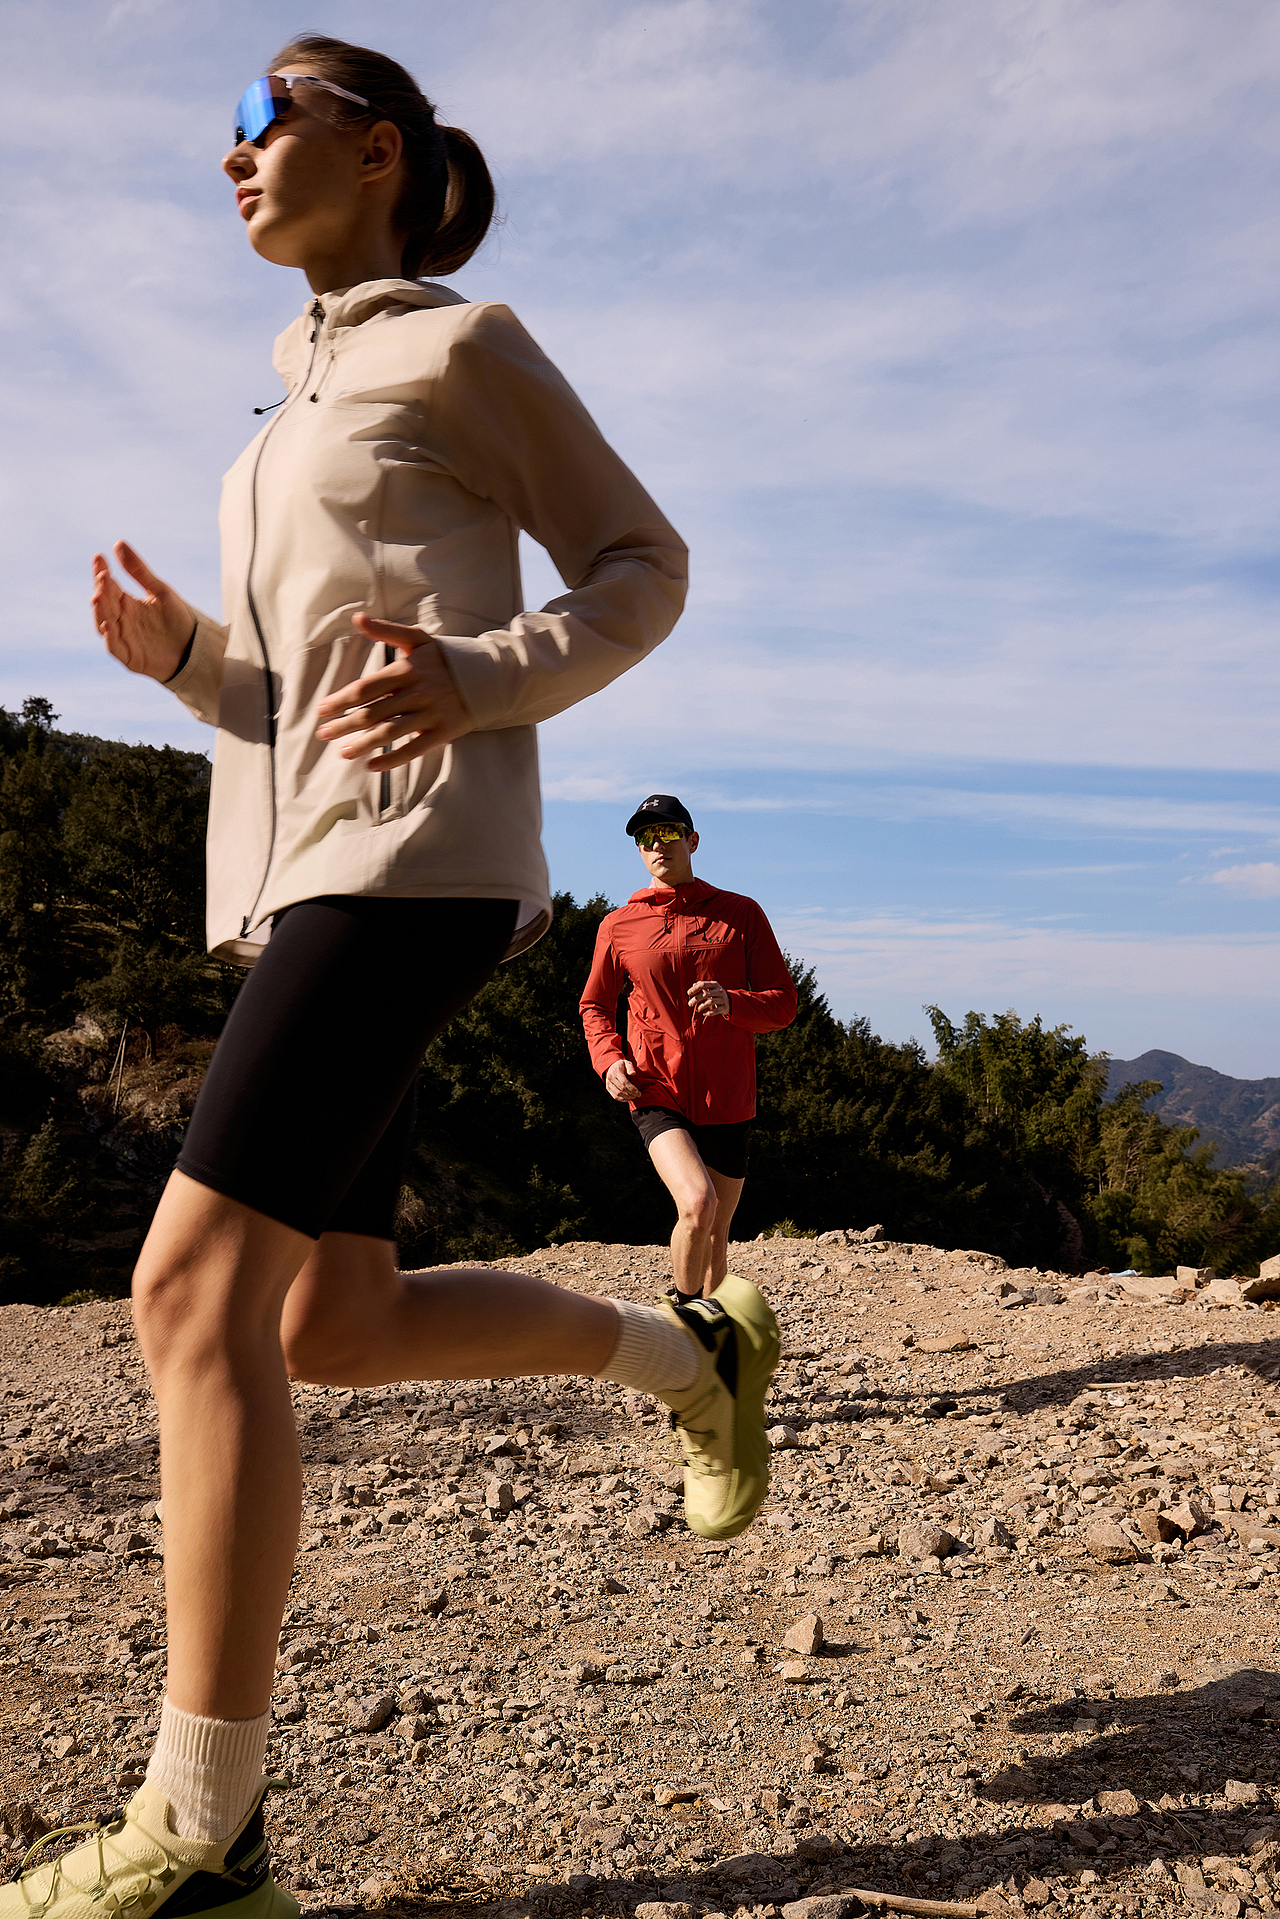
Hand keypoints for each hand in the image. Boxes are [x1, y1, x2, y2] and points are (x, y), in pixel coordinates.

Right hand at [92, 542, 193, 681]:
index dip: (101, 573)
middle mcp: (121, 620)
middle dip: (102, 591)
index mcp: (126, 603)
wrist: (197, 648)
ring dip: (101, 612)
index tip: (99, 557)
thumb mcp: (160, 590)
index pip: (108, 586)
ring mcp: (123, 638)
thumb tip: (118, 543)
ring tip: (98, 597)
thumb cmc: (177, 619)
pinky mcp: (130, 657)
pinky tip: (108, 624)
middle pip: (105, 604)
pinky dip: (110, 637)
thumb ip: (139, 571)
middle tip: (103, 577)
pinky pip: (115, 647)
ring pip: (104, 624)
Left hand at [315, 613, 471, 770]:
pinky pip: (414, 749)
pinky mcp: (444, 731)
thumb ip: (387, 630)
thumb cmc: (445, 658)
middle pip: (373, 712)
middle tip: (322, 734)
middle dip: (345, 725)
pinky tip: (372, 766)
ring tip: (342, 753)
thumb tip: (357, 618)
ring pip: (390, 732)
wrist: (489, 676)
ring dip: (363, 744)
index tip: (322, 710)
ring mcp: (432, 713)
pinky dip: (392, 759)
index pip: (367, 688)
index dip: (342, 700)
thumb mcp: (418, 639)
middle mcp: (418, 692)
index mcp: (408, 669)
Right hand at [605, 1057, 642, 1101]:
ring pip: (618, 1094)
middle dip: (631, 1094)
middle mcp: (610, 1078)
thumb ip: (630, 1067)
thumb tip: (633, 1073)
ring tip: (634, 1097)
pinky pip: (615, 1096)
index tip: (639, 1092)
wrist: (612, 1066)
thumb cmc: (622, 1065)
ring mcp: (608, 1084)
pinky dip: (622, 1099)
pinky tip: (628, 1099)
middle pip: (622, 1089)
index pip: (624, 1083)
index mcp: (616, 1072)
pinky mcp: (608, 1088)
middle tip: (638, 1095)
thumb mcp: (627, 1063)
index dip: (632, 1089)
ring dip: (627, 1097)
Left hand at [688, 979, 729, 1019]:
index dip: (695, 989)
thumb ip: (702, 986)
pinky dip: (709, 1013)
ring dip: (701, 1006)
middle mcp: (719, 991)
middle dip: (696, 999)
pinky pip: (716, 1010)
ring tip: (697, 1010)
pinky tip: (704, 1014)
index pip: (703, 984)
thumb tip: (693, 985)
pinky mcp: (725, 1007)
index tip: (688, 993)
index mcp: (715, 985)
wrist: (730, 1002)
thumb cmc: (716, 994)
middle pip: (705, 994)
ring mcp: (723, 999)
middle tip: (690, 1004)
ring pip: (710, 1002)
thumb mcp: (710, 988)